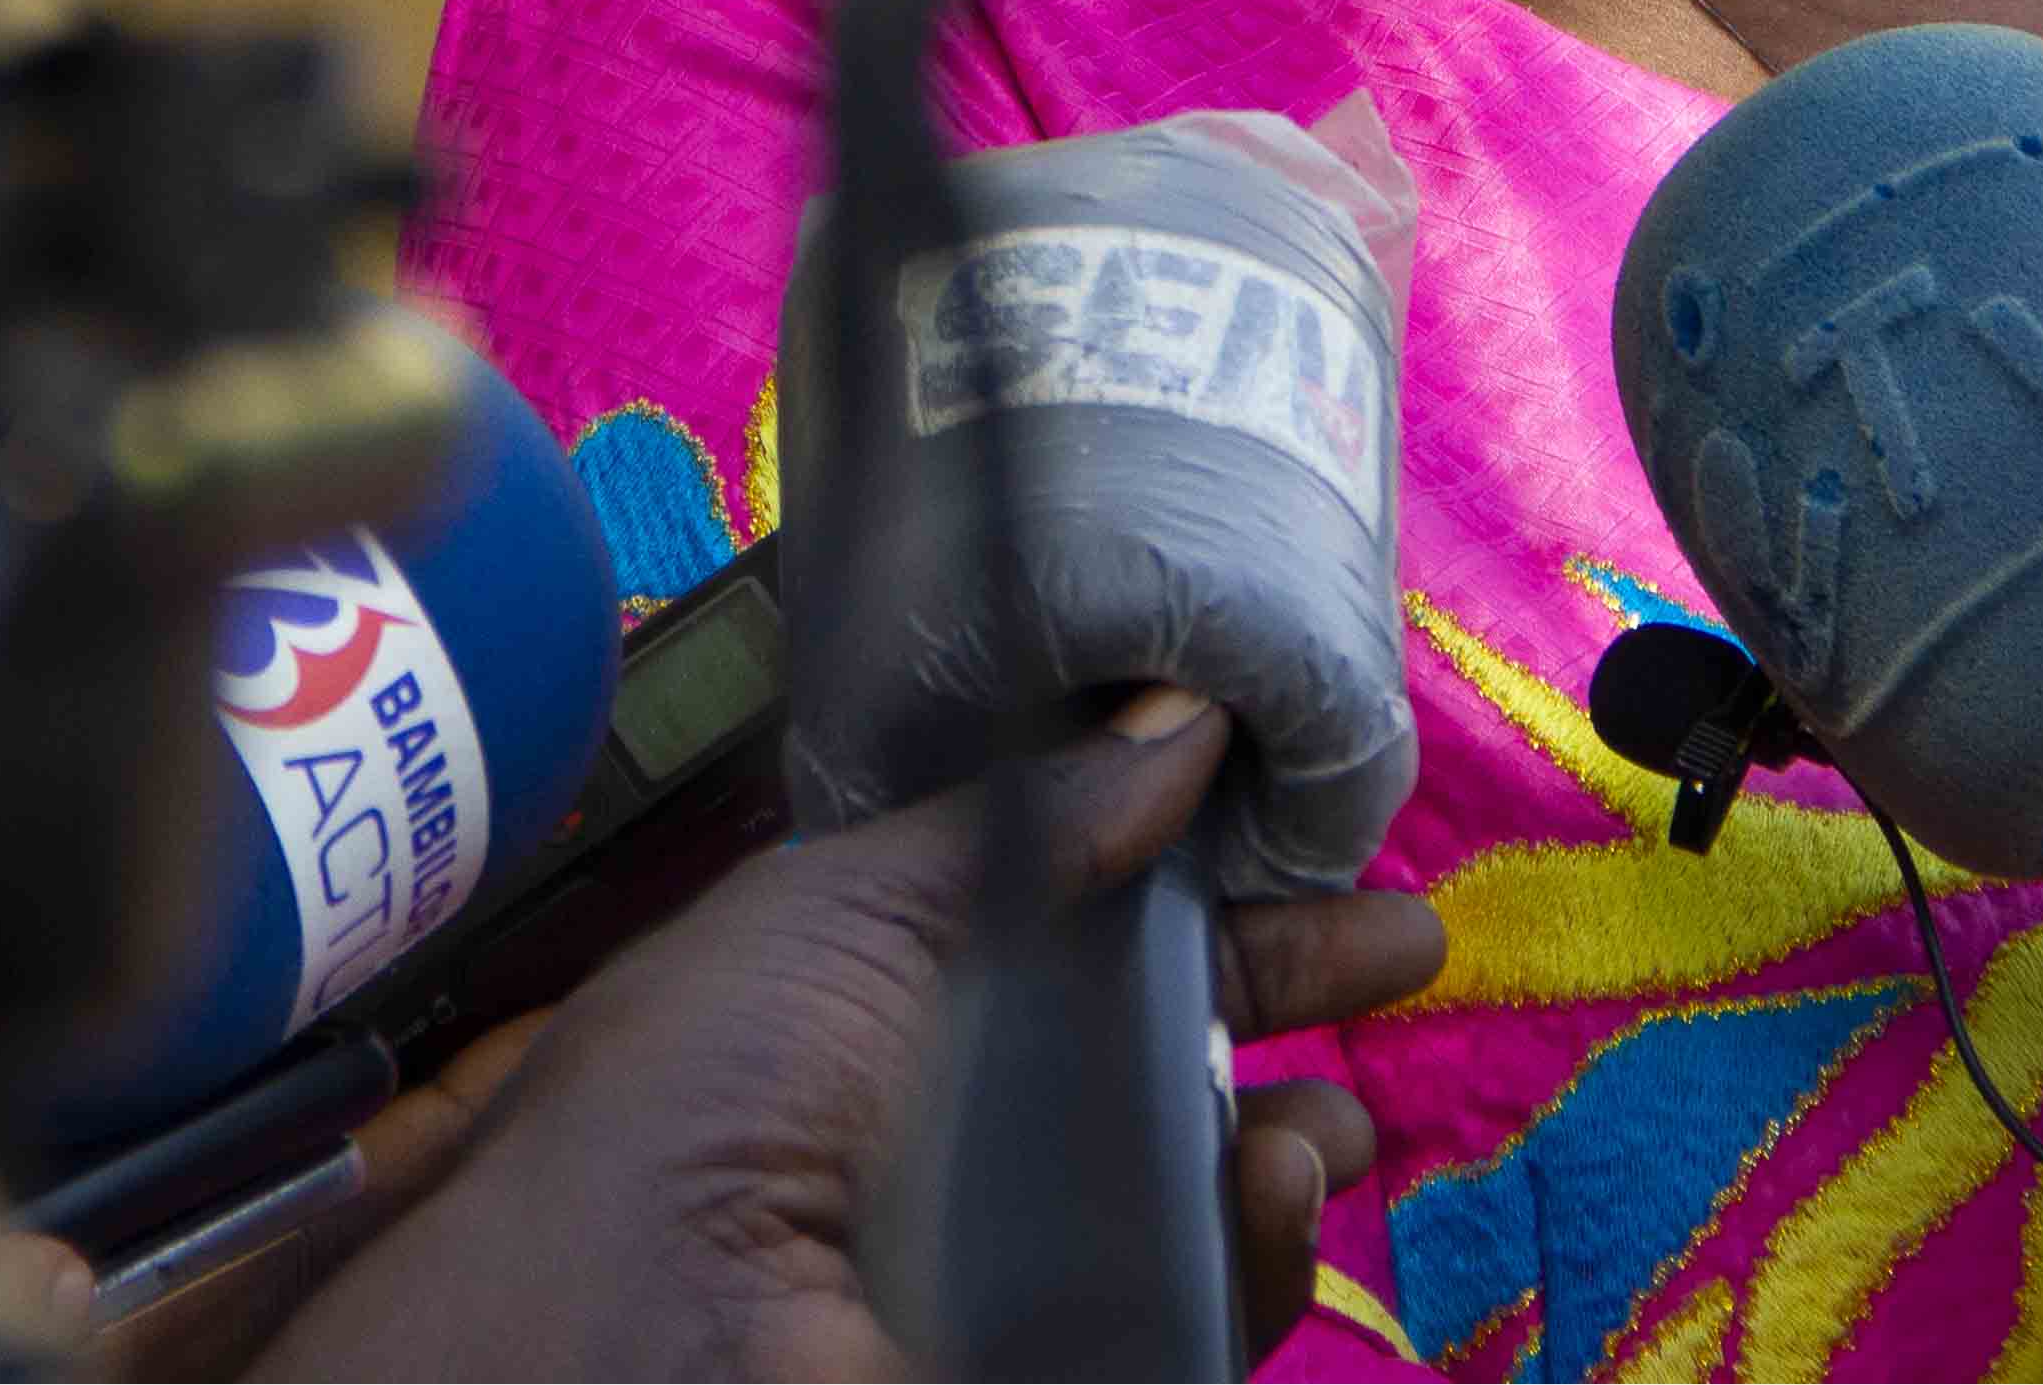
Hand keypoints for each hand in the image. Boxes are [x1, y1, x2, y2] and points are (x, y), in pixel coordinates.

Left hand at [227, 690, 1442, 1379]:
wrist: (645, 1319)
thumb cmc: (704, 1089)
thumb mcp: (850, 900)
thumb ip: (1028, 816)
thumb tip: (1182, 721)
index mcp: (910, 1002)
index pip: (1097, 932)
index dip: (1211, 888)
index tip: (1318, 840)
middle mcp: (972, 1131)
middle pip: (1178, 1060)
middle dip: (1297, 1001)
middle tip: (1397, 953)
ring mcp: (1023, 1264)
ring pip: (1211, 1199)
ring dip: (1292, 1141)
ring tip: (1316, 1117)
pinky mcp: (1072, 1350)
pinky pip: (1202, 1321)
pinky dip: (1265, 1257)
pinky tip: (1273, 1188)